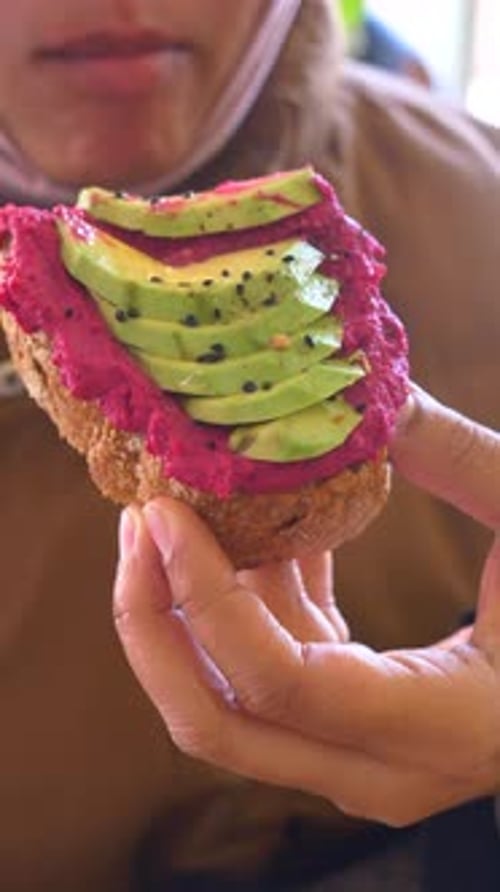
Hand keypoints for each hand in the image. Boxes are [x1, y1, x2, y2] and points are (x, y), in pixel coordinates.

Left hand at [113, 387, 499, 826]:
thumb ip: (462, 461)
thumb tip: (374, 395)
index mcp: (438, 730)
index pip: (280, 683)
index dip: (206, 599)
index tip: (163, 514)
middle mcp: (383, 768)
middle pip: (220, 721)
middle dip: (157, 623)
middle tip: (141, 522)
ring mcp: (363, 757)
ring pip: (233, 705)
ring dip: (193, 608)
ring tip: (174, 514)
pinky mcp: (356, 725)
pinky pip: (275, 671)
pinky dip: (254, 604)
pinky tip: (263, 534)